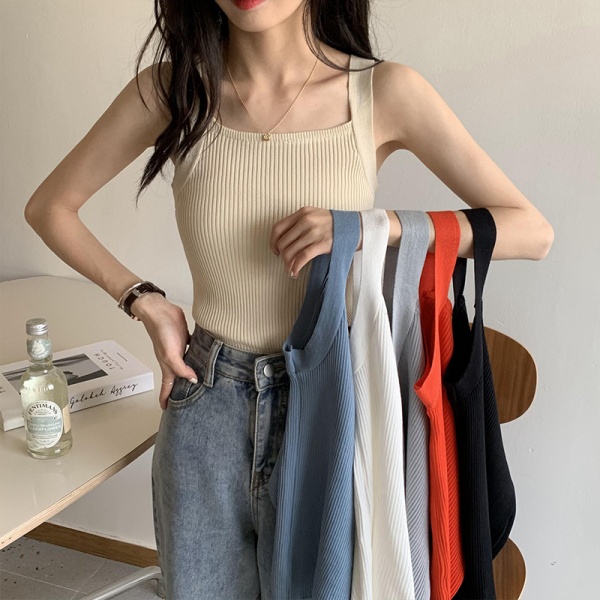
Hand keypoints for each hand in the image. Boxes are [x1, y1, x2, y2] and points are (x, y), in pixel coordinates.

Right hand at [130, 293, 197, 409]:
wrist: (159, 310)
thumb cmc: (162, 331)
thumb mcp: (171, 354)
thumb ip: (181, 368)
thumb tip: (193, 380)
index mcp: (168, 365)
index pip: (166, 386)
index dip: (166, 398)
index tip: (167, 410)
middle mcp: (173, 359)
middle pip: (178, 377)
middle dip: (180, 389)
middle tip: (187, 399)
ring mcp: (179, 349)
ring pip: (186, 364)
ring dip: (190, 372)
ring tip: (198, 381)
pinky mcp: (185, 339)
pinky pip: (193, 350)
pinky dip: (197, 355)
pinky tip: (205, 357)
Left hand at [270, 206, 362, 277]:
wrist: (356, 227)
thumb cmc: (334, 224)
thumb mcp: (315, 215)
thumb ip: (300, 222)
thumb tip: (283, 241)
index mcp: (302, 213)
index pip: (278, 228)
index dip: (273, 242)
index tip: (275, 251)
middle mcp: (306, 220)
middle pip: (283, 243)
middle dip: (282, 257)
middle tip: (286, 263)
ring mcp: (314, 232)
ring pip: (290, 252)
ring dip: (288, 265)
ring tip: (290, 270)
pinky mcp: (322, 244)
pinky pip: (302, 258)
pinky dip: (295, 267)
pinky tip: (295, 273)